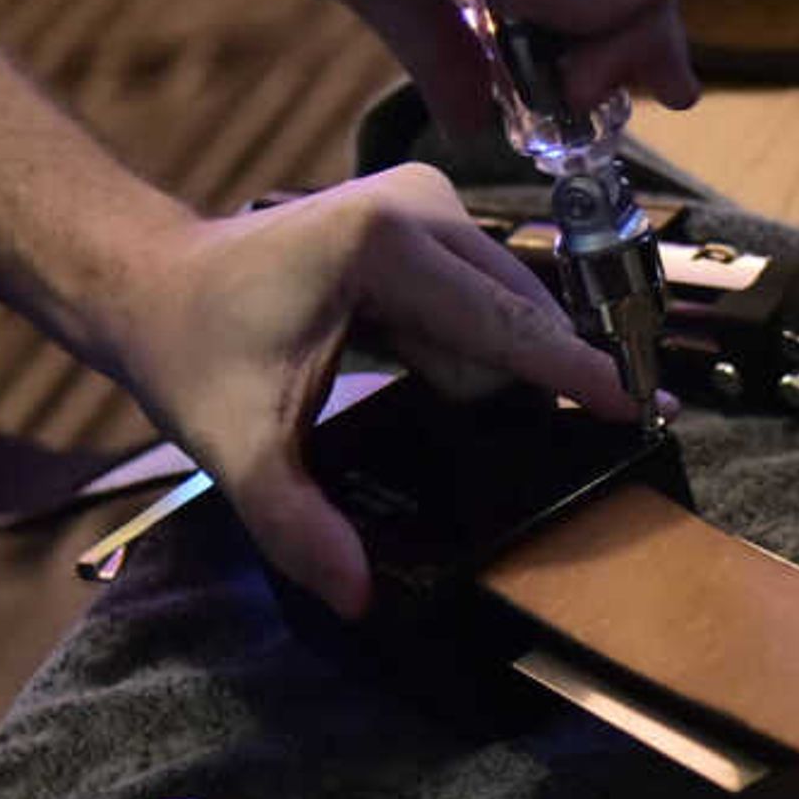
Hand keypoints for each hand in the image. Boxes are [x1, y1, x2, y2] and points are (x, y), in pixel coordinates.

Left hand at [47, 165, 642, 616]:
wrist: (151, 281)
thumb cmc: (191, 353)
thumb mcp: (236, 447)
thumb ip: (297, 524)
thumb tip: (359, 595)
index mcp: (387, 245)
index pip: (508, 324)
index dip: (576, 373)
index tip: (647, 407)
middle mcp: (421, 206)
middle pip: (513, 318)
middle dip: (503, 385)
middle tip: (460, 421)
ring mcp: (428, 202)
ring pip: (501, 309)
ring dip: (473, 367)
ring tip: (384, 380)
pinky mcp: (426, 215)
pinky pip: (481, 296)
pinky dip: (465, 343)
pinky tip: (404, 367)